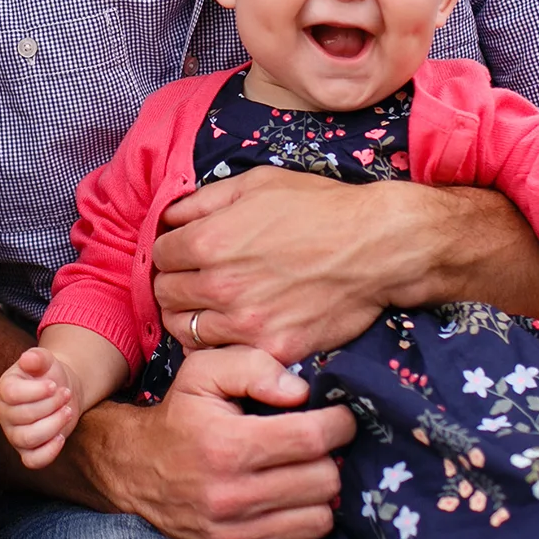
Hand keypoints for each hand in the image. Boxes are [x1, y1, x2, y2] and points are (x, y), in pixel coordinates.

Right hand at [0, 347, 83, 467]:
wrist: (61, 390)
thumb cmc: (49, 374)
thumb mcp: (45, 360)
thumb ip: (38, 357)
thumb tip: (28, 359)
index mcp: (4, 389)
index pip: (11, 394)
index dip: (36, 391)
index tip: (54, 384)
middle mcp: (5, 414)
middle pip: (23, 417)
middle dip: (51, 405)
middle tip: (65, 394)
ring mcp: (14, 434)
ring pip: (27, 439)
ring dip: (53, 425)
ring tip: (68, 411)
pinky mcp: (27, 451)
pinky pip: (32, 461)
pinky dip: (49, 452)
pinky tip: (62, 436)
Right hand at [97, 346, 352, 538]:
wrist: (134, 469)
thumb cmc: (180, 414)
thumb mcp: (204, 371)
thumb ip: (254, 367)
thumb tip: (301, 391)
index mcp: (228, 445)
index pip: (313, 438)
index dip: (339, 424)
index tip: (337, 417)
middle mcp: (231, 496)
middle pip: (323, 482)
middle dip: (329, 458)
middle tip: (315, 447)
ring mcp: (232, 536)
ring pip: (318, 521)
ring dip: (318, 497)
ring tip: (301, 476)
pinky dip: (300, 533)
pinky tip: (287, 509)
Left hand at [154, 168, 449, 362]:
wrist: (378, 247)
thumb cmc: (320, 207)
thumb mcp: (257, 184)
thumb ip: (205, 200)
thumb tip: (172, 216)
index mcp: (210, 241)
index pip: (160, 253)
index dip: (172, 250)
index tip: (187, 252)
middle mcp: (220, 285)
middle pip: (166, 294)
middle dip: (176, 283)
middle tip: (196, 279)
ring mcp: (245, 323)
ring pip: (184, 330)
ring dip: (191, 316)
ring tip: (212, 305)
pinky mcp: (272, 349)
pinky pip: (222, 355)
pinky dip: (220, 344)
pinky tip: (235, 327)